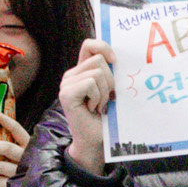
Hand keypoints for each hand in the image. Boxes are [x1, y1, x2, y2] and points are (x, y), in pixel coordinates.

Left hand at [0, 104, 28, 186]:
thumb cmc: (22, 174)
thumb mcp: (17, 160)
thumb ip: (6, 152)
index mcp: (29, 146)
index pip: (17, 129)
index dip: (3, 120)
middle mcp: (28, 157)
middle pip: (6, 147)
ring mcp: (24, 171)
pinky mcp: (19, 185)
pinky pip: (0, 182)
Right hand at [58, 39, 114, 173]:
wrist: (95, 141)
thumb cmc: (105, 117)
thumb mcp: (110, 90)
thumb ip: (110, 73)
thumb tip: (120, 58)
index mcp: (81, 71)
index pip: (89, 45)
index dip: (103, 47)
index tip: (116, 61)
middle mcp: (71, 75)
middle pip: (99, 59)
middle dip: (110, 80)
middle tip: (106, 98)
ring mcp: (66, 84)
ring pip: (97, 72)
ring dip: (104, 92)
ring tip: (99, 106)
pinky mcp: (66, 93)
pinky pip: (90, 83)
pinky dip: (98, 97)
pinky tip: (92, 109)